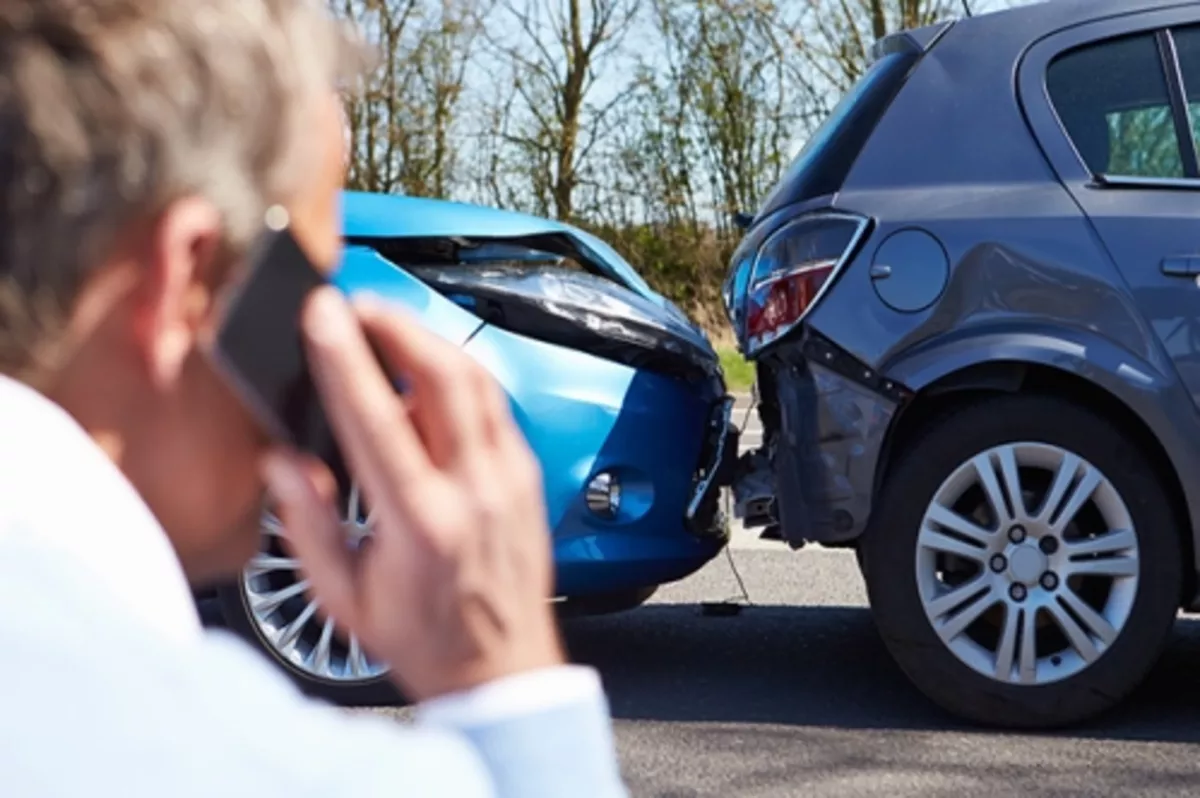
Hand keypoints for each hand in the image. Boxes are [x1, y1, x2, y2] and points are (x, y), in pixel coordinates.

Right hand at [261, 286, 564, 700]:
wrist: (502, 669)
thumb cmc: (424, 638)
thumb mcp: (345, 597)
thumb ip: (307, 525)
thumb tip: (281, 461)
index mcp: (421, 523)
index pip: (378, 418)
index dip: (345, 357)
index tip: (323, 313)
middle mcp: (475, 491)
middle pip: (443, 375)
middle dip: (396, 324)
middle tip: (357, 305)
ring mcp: (510, 479)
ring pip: (478, 380)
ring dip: (430, 340)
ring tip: (388, 325)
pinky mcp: (527, 475)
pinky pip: (495, 405)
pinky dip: (460, 374)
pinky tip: (430, 372)